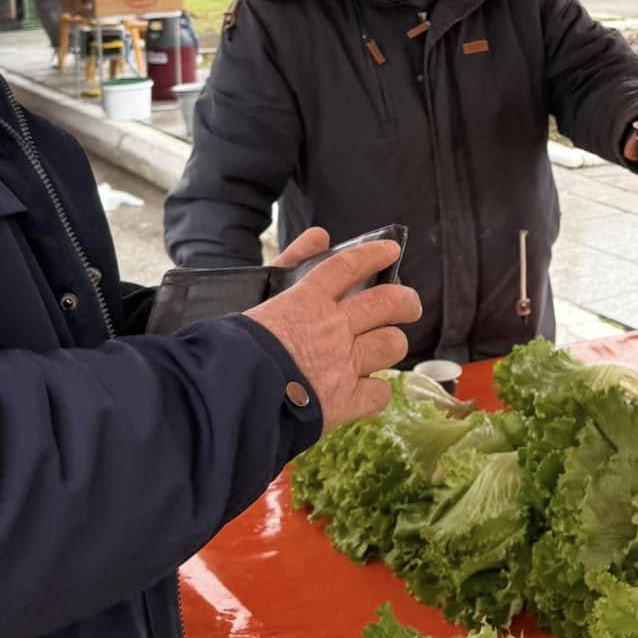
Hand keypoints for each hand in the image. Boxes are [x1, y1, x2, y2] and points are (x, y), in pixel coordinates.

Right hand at [246, 230, 421, 431]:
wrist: (228, 392)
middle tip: (409, 306)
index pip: (349, 266)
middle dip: (406, 302)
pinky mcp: (344, 401)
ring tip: (388, 346)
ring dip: (392, 344)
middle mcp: (334, 327)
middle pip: (388, 303)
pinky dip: (375, 391)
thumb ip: (289, 263)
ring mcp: (343, 364)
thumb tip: (319, 236)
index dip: (374, 255)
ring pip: (391, 344)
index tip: (392, 251)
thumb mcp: (257, 295)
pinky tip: (367, 391)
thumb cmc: (232, 345)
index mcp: (308, 300)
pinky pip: (379, 393)